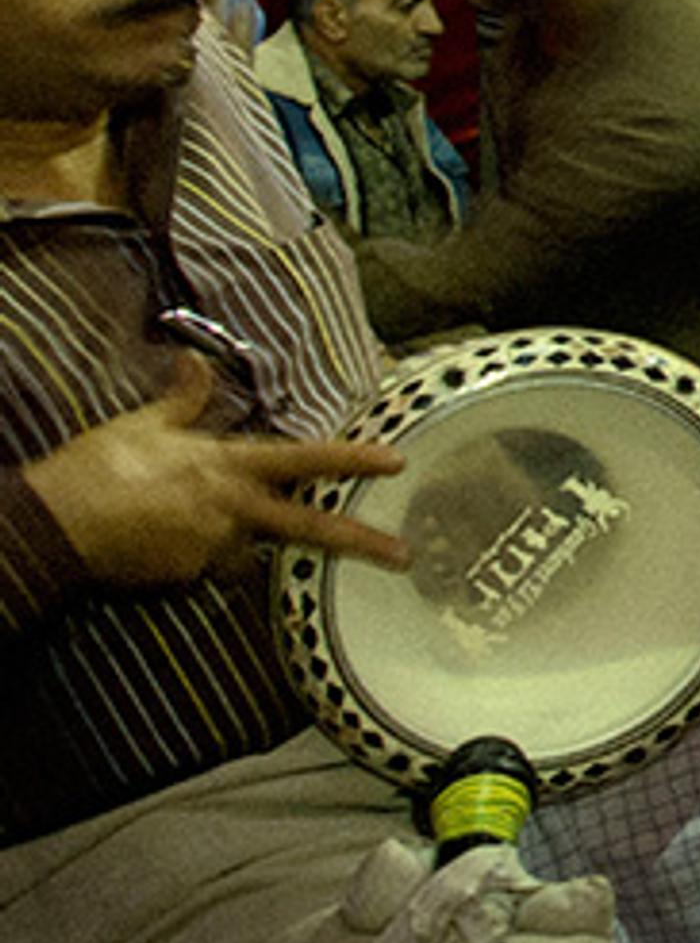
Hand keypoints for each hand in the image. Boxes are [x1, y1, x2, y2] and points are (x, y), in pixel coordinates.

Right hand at [21, 353, 408, 586]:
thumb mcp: (143, 425)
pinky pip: (201, 569)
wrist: (54, 528)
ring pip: (243, 547)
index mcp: (227, 466)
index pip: (303, 459)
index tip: (396, 462)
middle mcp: (231, 510)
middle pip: (307, 527)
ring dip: (230, 538)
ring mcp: (211, 549)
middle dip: (359, 541)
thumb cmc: (97, 469)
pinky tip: (152, 542)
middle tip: (402, 555)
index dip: (351, 459)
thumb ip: (182, 400)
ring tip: (167, 520)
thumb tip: (196, 361)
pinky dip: (189, 558)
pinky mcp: (186, 581)